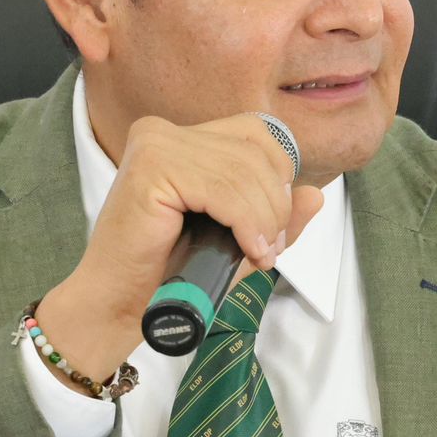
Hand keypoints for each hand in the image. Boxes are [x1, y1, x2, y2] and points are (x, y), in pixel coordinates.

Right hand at [36, 113, 323, 385]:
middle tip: (269, 249)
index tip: (274, 229)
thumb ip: (276, 217)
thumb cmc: (170, 273)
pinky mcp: (151, 169)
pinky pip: (223, 190)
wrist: (119, 305)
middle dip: (275, 204)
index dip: (279, 178)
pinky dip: (246, 223)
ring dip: (264, 220)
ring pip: (243, 172)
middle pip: (254, 151)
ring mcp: (155, 145)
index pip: (256, 134)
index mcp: (180, 137)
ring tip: (259, 255)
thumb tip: (317, 194)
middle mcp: (163, 131)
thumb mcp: (237, 240)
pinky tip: (248, 250)